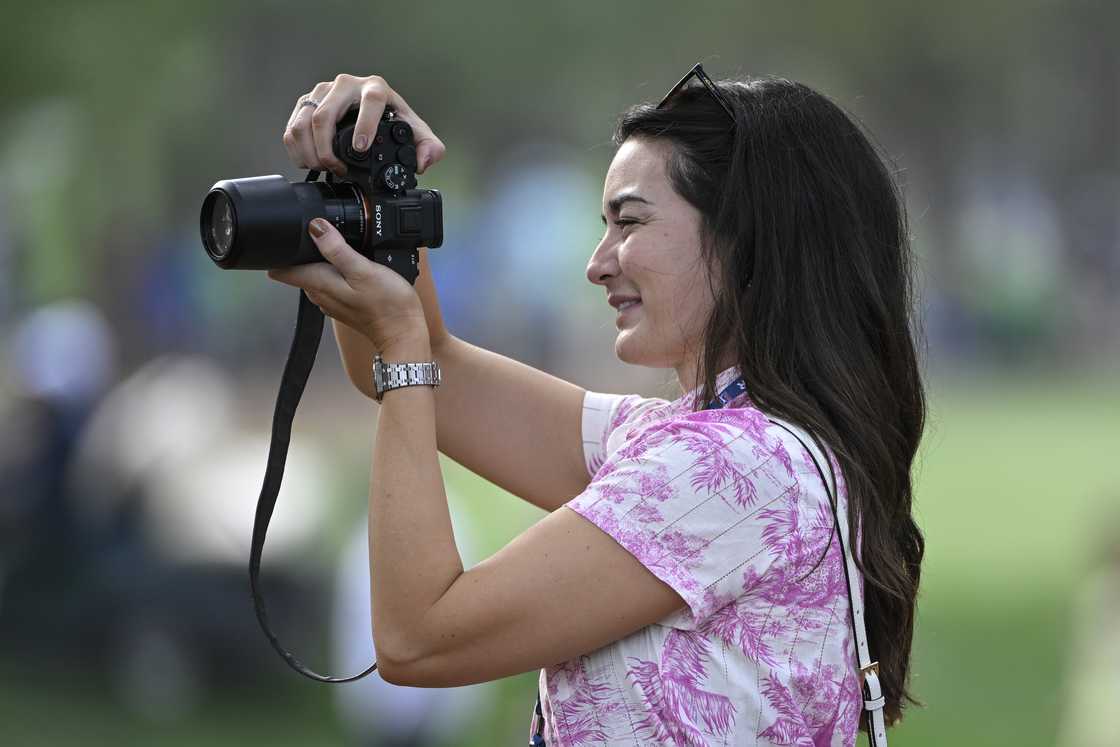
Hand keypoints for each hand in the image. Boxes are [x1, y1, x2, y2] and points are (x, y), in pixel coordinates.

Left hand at [267, 218, 428, 351]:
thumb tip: (315, 227)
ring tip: (339, 248)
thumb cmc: (388, 305)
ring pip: (315, 275)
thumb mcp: (363, 270)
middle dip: (303, 252)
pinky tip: (352, 268)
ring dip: (321, 261)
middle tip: (322, 235)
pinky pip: (330, 284)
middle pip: (298, 269)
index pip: (281, 269)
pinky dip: (336, 273)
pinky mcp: (344, 304)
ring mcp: (331, 301)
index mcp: (319, 283)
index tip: (285, 237)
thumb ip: (337, 249)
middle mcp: (320, 294)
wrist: (404, 333)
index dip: (280, 250)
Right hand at [282, 73, 445, 177]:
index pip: (369, 101)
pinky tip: (310, 161)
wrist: (370, 112)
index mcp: (374, 88)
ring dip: (309, 151)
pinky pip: (292, 126)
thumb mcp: (415, 133)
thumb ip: (429, 148)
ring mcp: (322, 93)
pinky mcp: (306, 103)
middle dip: (326, 149)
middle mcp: (345, 86)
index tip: (361, 148)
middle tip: (336, 169)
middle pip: (324, 115)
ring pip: (303, 121)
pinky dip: (297, 149)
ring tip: (324, 167)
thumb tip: (423, 160)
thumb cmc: (392, 119)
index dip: (364, 125)